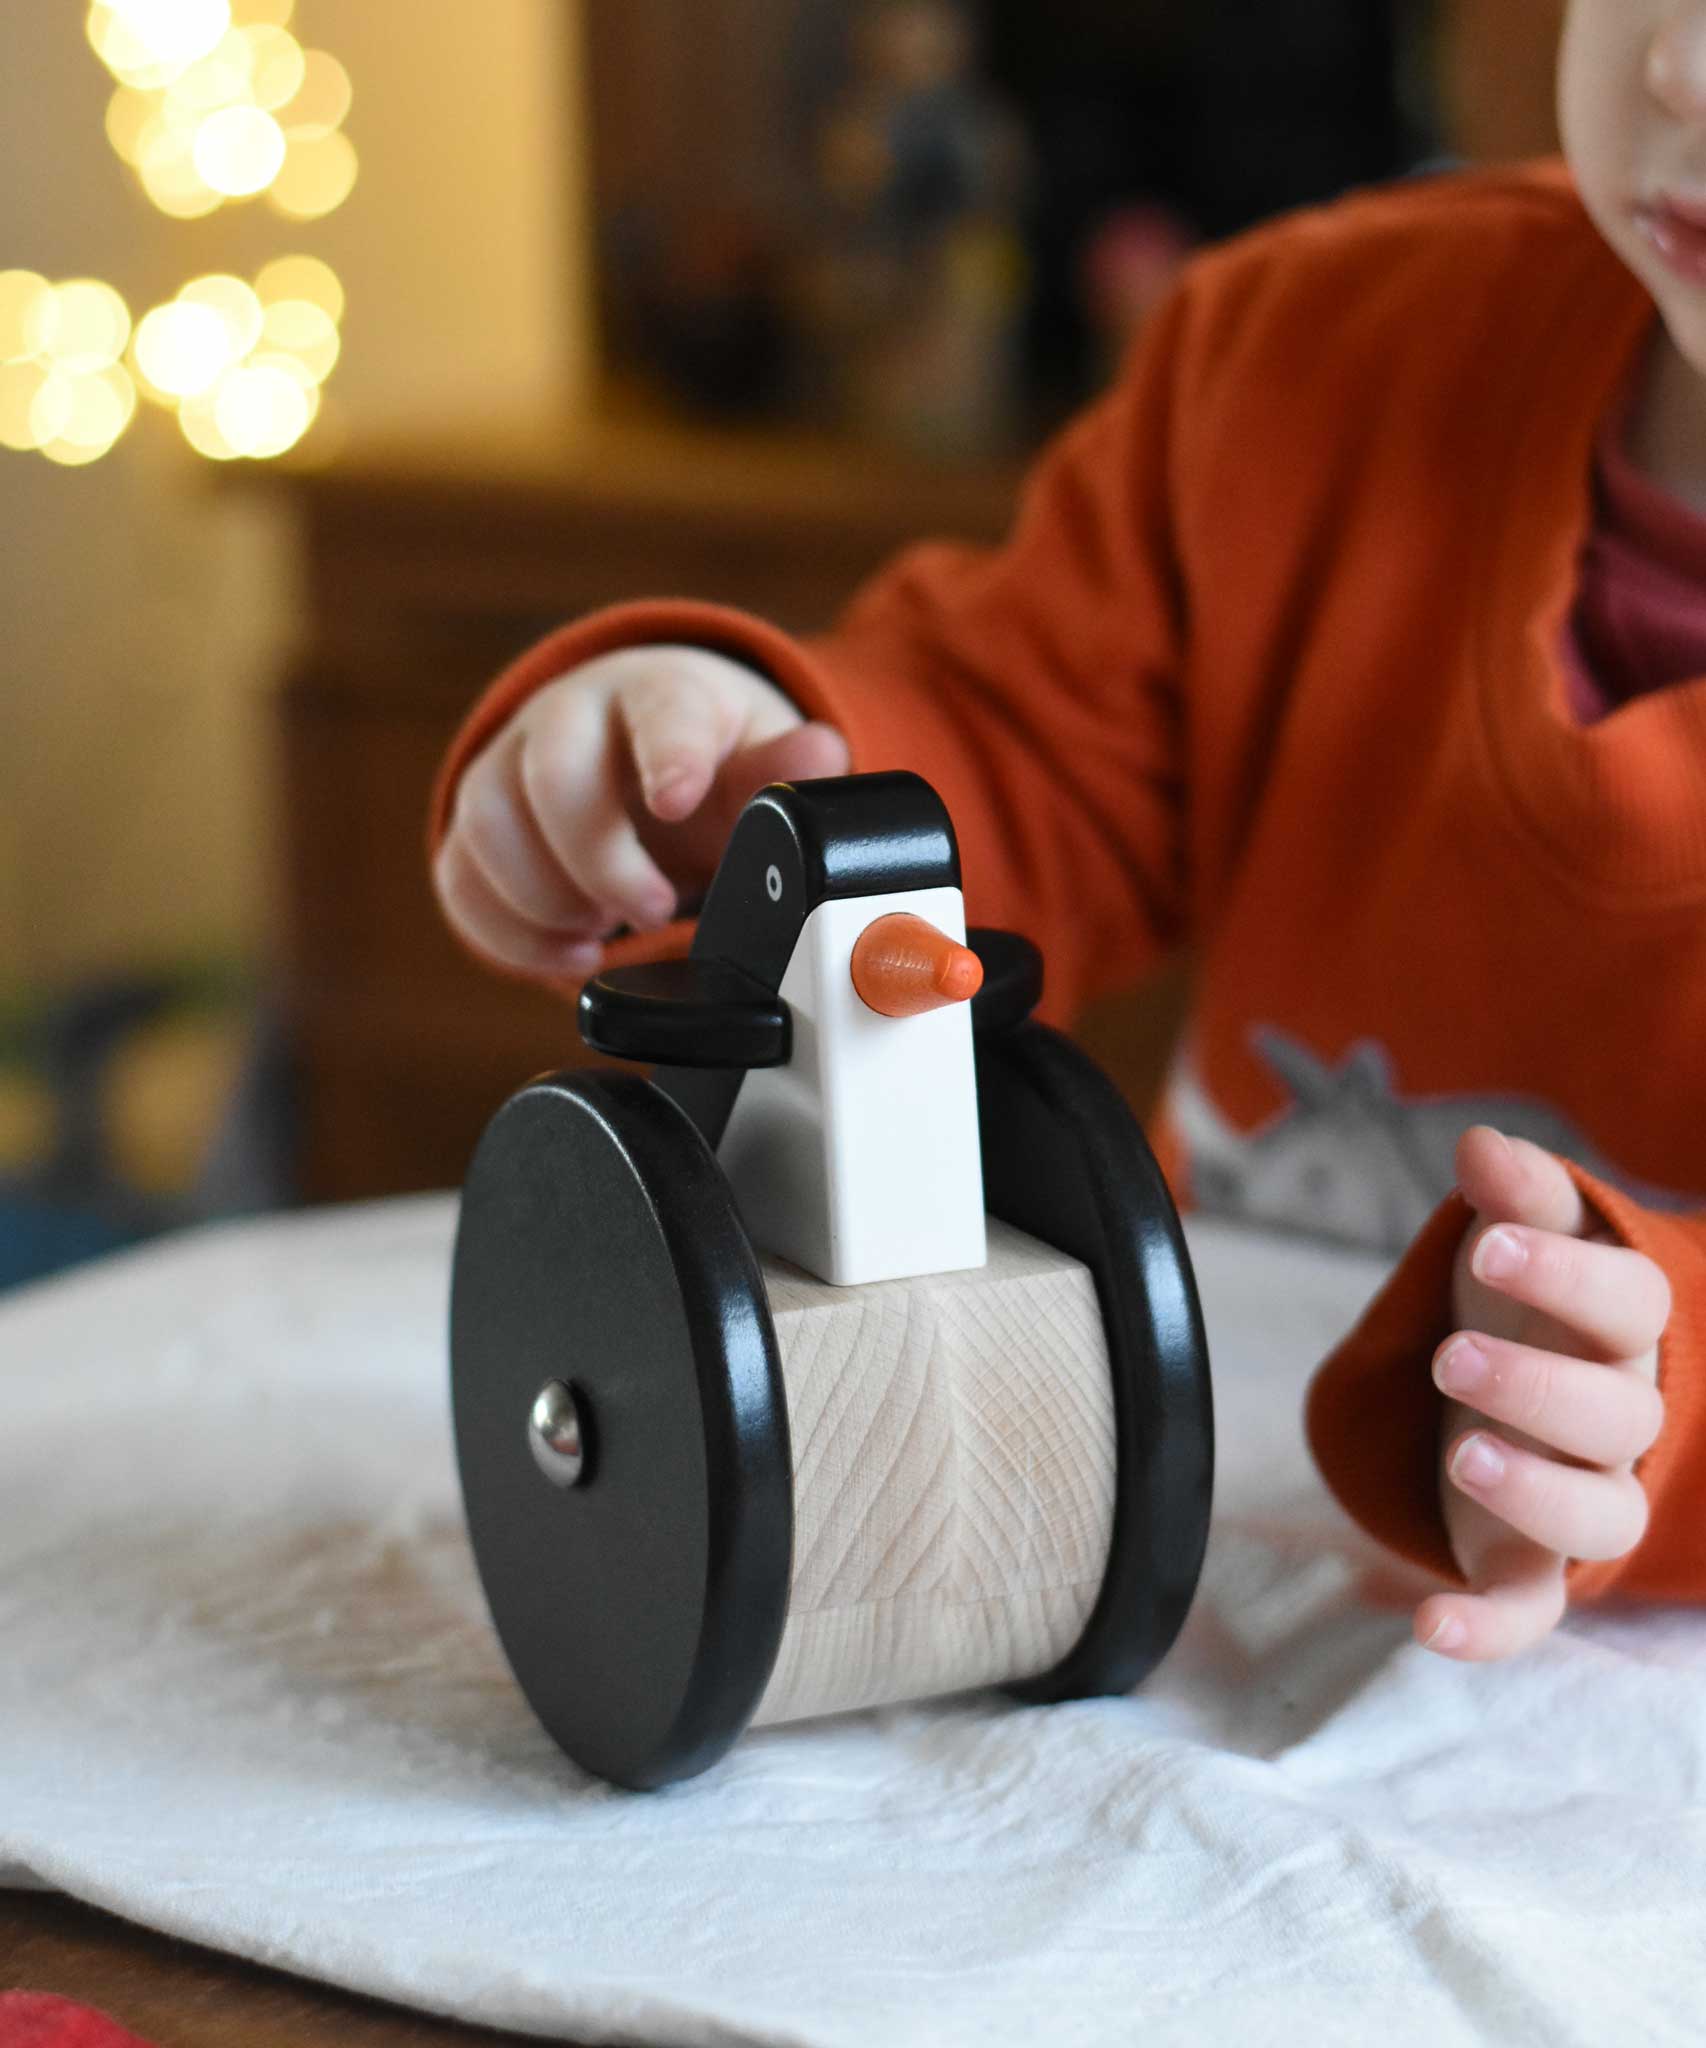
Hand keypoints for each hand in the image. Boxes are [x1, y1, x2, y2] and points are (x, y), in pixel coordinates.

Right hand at [433, 645, 850, 978]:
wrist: (634, 748)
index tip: (678, 802)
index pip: (657, 710)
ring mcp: (509, 767)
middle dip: (600, 859)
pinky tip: (571, 954)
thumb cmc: (701, 756)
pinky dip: (511, 934)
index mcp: (656, 693)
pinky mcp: (474, 828)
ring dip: (546, 898)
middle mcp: (569, 717)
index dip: (667, 756)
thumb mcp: (755, 757)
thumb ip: (785, 767)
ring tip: (603, 933)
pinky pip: (459, 878)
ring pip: (488, 823)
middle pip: (554, 772)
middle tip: (653, 908)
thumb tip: (822, 755)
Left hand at [1412, 1126, 1668, 1661]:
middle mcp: (1617, 1421)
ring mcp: (1579, 1497)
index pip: (1627, 1302)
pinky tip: (1429, 1628)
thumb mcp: (1518, 1238)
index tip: (1486, 1241)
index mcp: (1621, 1331)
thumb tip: (1481, 1146)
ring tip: (1464, 1456)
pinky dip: (1486, 1629)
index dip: (1563, 1274)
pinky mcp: (1528, 1564)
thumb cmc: (1524, 1304)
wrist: (1513, 1386)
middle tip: (1452, 1354)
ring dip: (1538, 1493)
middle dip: (1538, 1386)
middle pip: (1615, 1415)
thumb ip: (1514, 1196)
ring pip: (1598, 1516)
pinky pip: (1528, 1611)